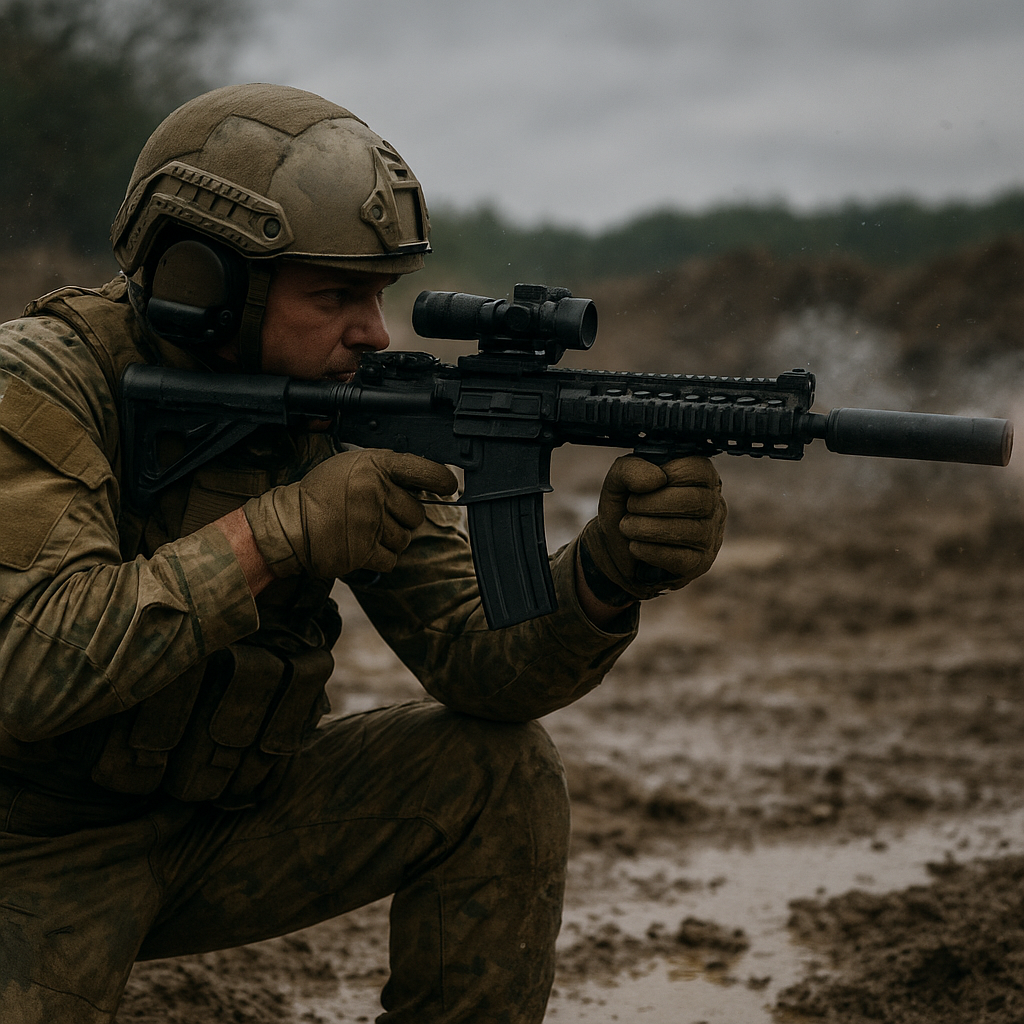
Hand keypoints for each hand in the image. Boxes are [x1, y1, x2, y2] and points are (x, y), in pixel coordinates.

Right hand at [244, 449, 457, 579]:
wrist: (290, 525)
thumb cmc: (322, 495)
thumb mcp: (351, 467)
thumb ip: (385, 472)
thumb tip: (424, 486)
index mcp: (373, 464)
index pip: (419, 469)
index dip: (439, 479)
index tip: (450, 486)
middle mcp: (374, 490)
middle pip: (416, 513)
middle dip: (403, 518)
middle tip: (378, 516)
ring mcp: (369, 521)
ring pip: (405, 538)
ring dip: (391, 540)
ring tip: (365, 531)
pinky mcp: (363, 550)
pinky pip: (391, 559)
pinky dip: (380, 558)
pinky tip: (362, 546)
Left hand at [579, 455, 725, 601]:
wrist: (615, 548)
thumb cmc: (625, 509)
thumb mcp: (618, 482)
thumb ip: (629, 469)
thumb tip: (656, 479)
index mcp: (700, 477)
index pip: (697, 469)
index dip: (665, 475)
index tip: (643, 486)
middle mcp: (713, 505)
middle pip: (696, 500)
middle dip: (653, 504)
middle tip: (630, 508)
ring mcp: (710, 536)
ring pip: (689, 531)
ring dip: (647, 529)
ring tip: (627, 527)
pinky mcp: (699, 563)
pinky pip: (680, 558)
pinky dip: (650, 551)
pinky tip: (635, 546)